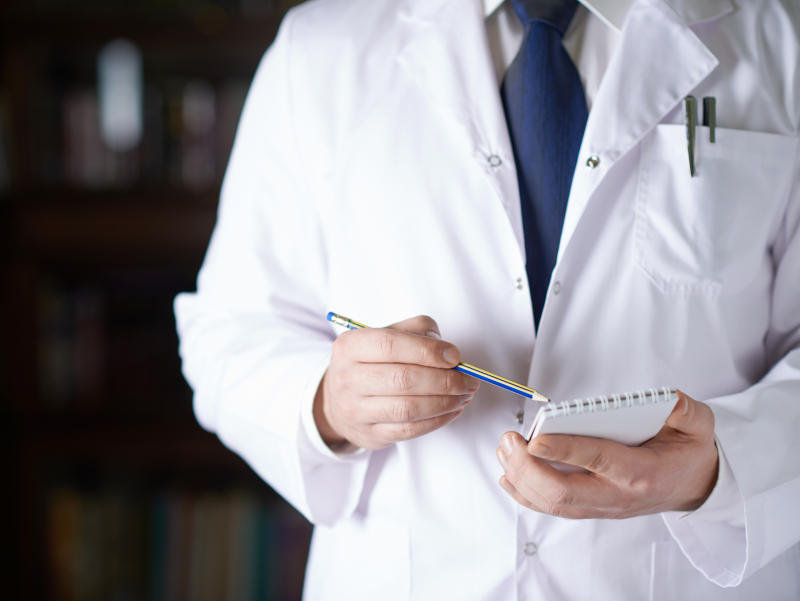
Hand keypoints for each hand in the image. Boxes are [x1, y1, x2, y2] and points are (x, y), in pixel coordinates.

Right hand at [314, 315, 479, 450]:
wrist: (338, 401)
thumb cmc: (371, 363)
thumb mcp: (384, 335)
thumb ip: (416, 331)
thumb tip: (448, 352)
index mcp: (351, 346)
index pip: (391, 345)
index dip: (427, 350)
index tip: (455, 356)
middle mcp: (347, 378)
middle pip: (403, 379)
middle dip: (445, 380)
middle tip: (469, 380)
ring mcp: (355, 410)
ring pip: (408, 408)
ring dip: (445, 402)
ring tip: (465, 395)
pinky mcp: (369, 434)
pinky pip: (409, 430)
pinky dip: (437, 421)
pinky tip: (452, 410)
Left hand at [496, 392, 718, 517]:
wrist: (694, 484)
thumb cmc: (688, 450)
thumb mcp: (699, 424)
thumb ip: (686, 410)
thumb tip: (666, 398)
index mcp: (644, 472)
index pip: (598, 461)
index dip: (565, 451)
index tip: (536, 439)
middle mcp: (619, 495)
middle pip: (565, 493)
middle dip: (529, 469)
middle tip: (509, 441)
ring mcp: (603, 506)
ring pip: (554, 504)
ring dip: (521, 480)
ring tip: (503, 449)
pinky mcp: (592, 508)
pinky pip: (553, 508)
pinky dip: (526, 494)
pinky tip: (508, 474)